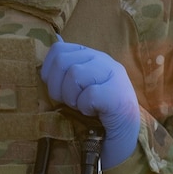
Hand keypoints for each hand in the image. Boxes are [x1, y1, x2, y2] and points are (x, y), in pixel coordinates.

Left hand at [41, 42, 140, 169]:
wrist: (123, 133)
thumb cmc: (96, 109)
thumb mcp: (79, 84)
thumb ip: (67, 66)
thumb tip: (55, 40)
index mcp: (90, 55)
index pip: (58, 50)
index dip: (50, 72)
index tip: (60, 89)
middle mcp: (102, 59)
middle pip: (62, 61)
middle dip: (58, 88)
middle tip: (72, 101)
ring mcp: (113, 74)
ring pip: (74, 75)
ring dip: (72, 98)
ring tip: (84, 106)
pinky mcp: (118, 93)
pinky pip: (88, 95)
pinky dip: (86, 107)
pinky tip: (95, 111)